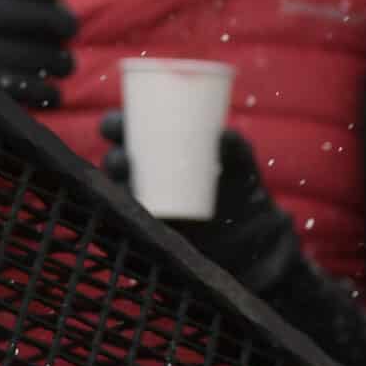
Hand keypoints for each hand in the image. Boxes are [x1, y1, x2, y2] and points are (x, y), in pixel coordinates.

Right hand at [99, 113, 300, 295]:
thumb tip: (223, 135)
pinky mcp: (148, 237)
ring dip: (113, 195)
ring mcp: (144, 209)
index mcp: (155, 152)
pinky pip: (125, 233)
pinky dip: (119, 229)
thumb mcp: (240, 167)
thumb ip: (236, 147)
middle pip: (114, 166)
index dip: (113, 127)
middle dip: (113, 161)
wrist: (252, 240)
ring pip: (117, 199)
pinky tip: (123, 225)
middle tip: (125, 161)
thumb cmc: (241, 192)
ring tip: (129, 193)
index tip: (115, 126)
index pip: (123, 133)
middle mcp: (142, 178)